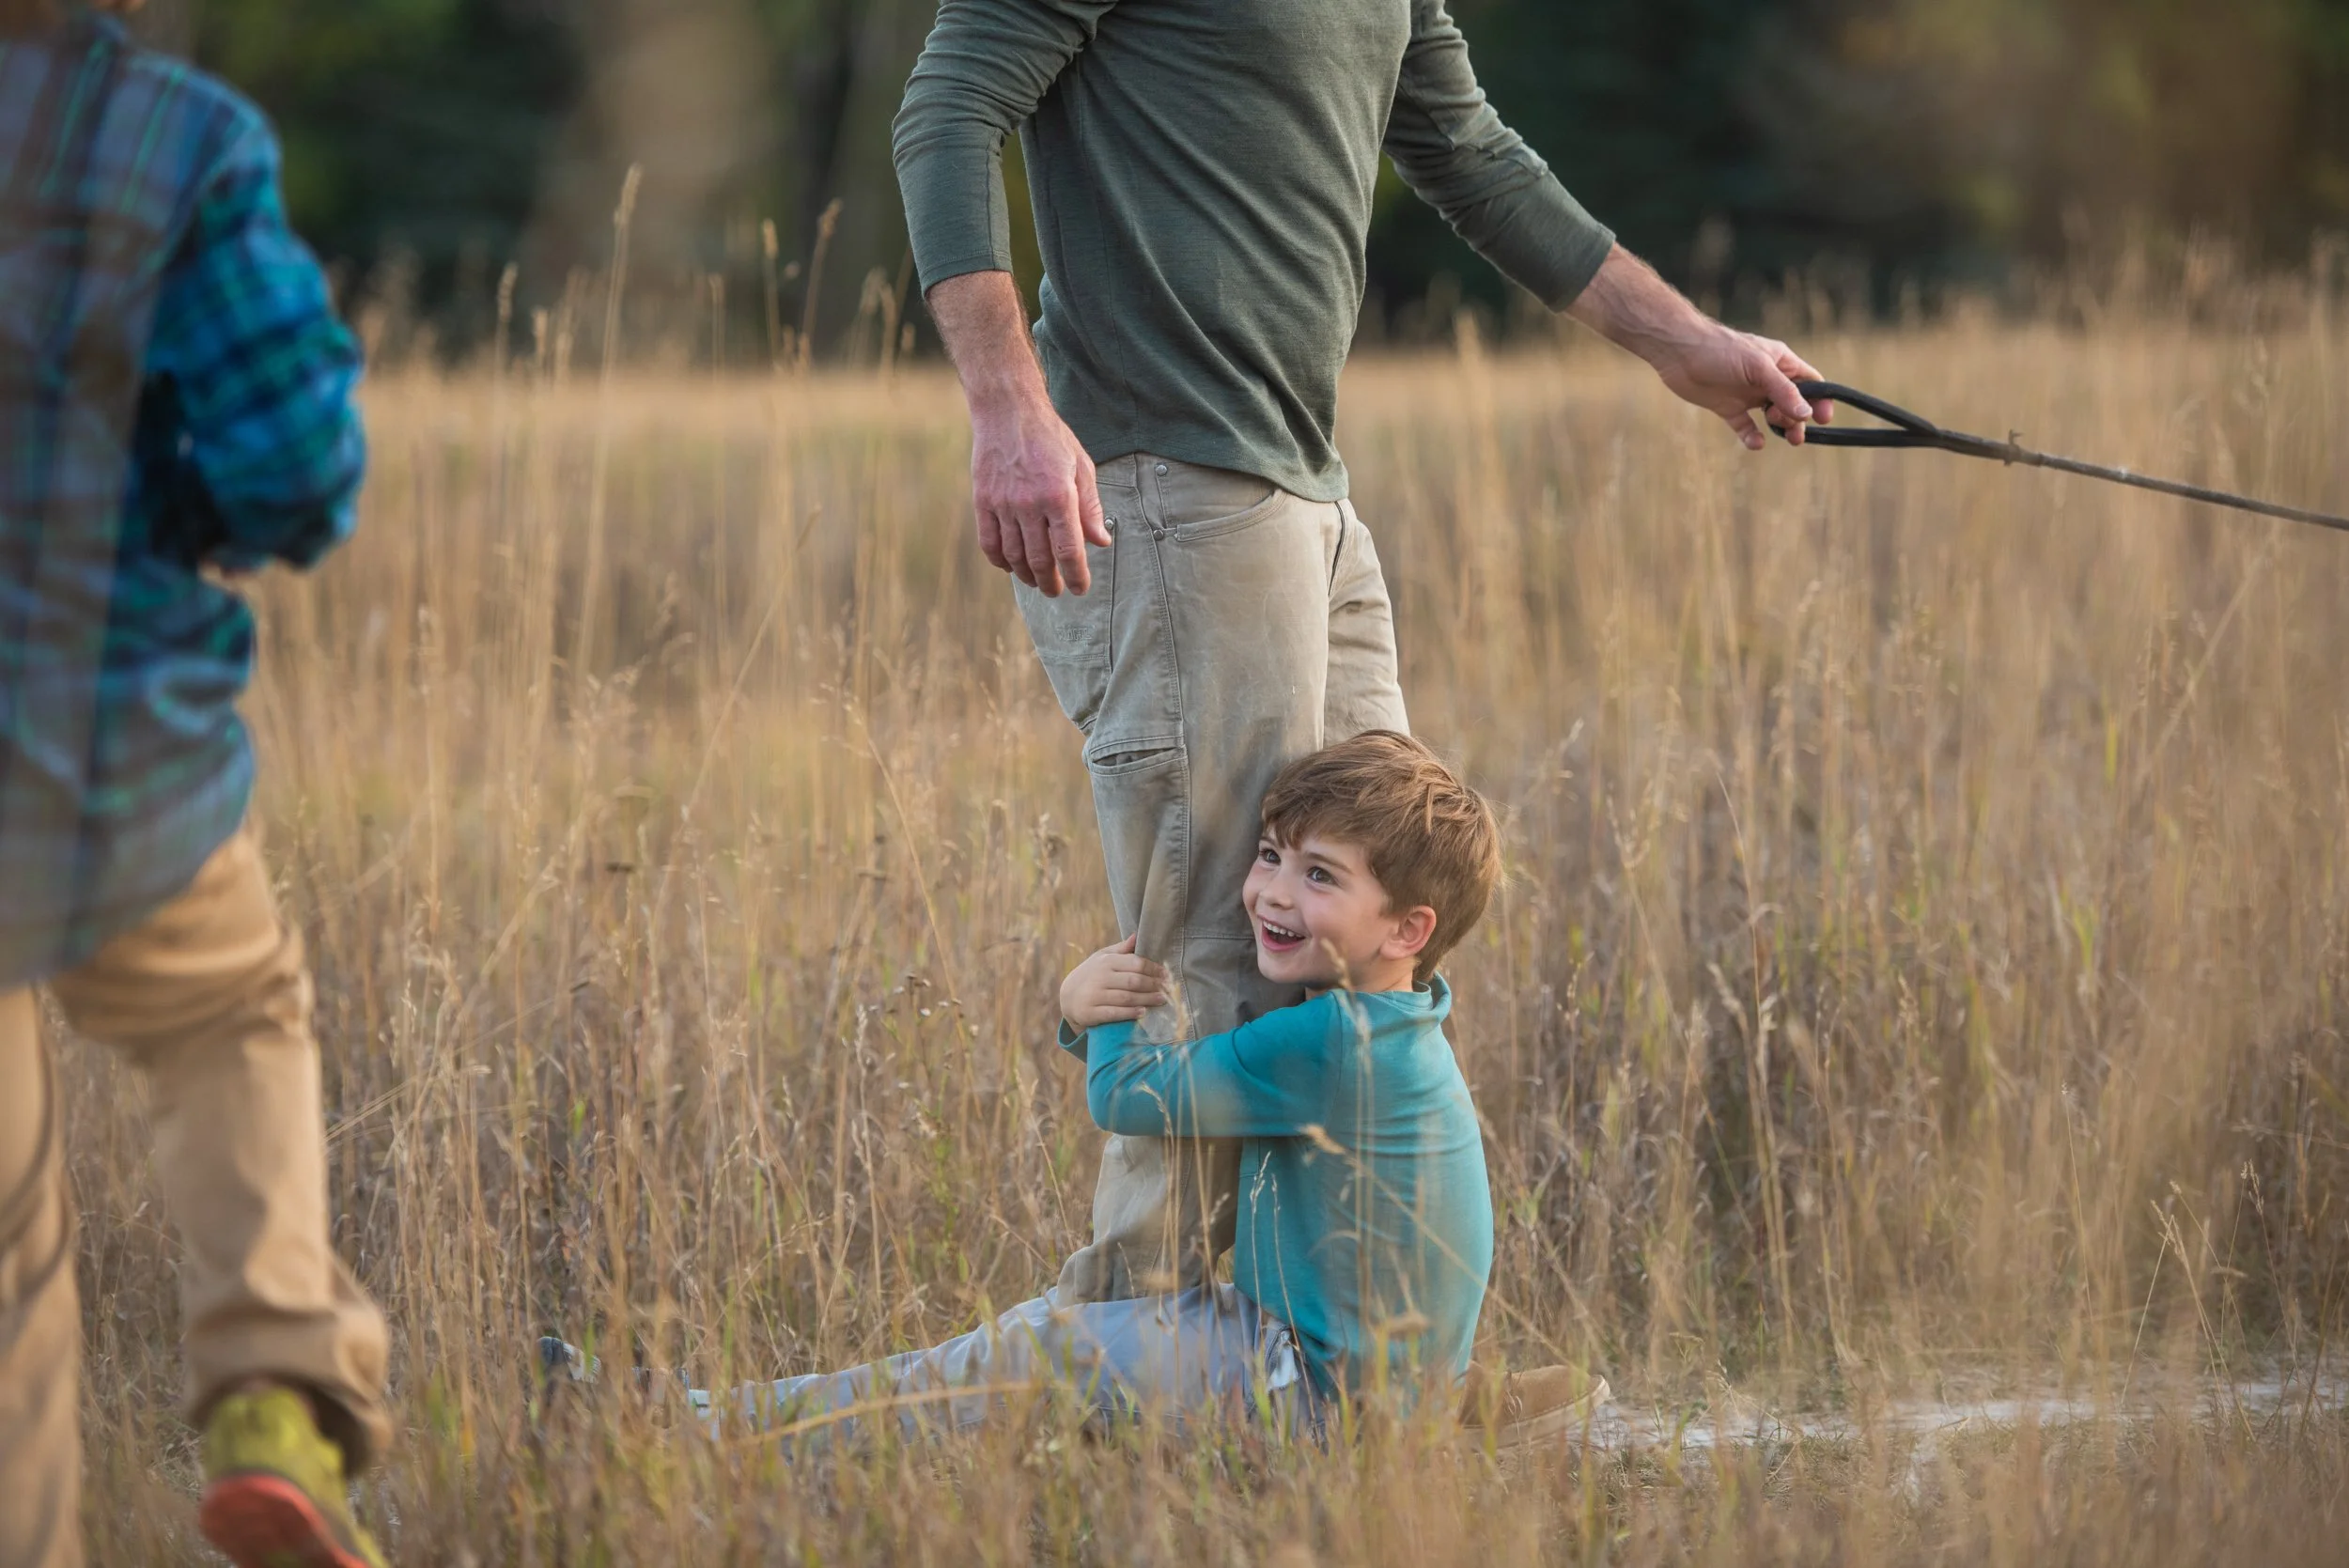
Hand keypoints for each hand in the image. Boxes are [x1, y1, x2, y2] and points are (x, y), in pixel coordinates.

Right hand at [927, 270, 1110, 595]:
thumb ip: (1091, 508)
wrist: (1008, 411)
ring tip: (1037, 581)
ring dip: (1027, 575)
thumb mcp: (1081, 467)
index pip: (1069, 550)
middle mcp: (1030, 504)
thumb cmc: (1050, 438)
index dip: (1076, 575)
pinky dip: (1000, 561)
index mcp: (1059, 496)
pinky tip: (1011, 566)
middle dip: (1051, 582)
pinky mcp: (983, 501)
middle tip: (1057, 590)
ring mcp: (1003, 504)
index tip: (1080, 588)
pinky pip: (989, 543)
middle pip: (1040, 559)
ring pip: (1014, 556)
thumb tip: (1101, 541)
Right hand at [1060, 934, 1169, 1031]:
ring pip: (1127, 998)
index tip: (1167, 974)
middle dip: (1154, 985)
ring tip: (1162, 1000)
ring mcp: (1095, 995)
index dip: (1153, 969)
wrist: (1068, 996)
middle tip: (1168, 989)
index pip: (1135, 963)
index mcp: (1106, 962)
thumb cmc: (1092, 974)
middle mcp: (1100, 977)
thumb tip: (1137, 934)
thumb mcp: (1103, 957)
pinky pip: (1114, 1013)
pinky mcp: (1091, 1012)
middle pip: (1134, 981)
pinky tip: (1143, 1012)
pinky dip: (1130, 1013)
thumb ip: (1121, 949)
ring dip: (1147, 999)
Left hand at [1649, 323, 1833, 450]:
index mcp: (1780, 362)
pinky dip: (1752, 437)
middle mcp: (1766, 378)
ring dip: (1779, 428)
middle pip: (1793, 403)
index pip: (1810, 382)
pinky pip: (1745, 426)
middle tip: (1793, 433)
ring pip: (1772, 416)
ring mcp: (1747, 393)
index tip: (1822, 419)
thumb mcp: (1758, 368)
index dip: (1820, 400)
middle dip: (1797, 419)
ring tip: (1781, 436)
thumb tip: (1806, 414)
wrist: (1679, 352)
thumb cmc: (1721, 351)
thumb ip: (1783, 391)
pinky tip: (1755, 442)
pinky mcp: (1727, 407)